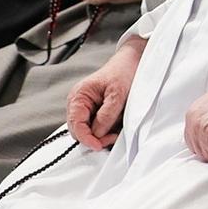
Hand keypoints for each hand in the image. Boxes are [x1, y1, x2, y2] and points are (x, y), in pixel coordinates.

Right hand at [67, 36, 145, 150]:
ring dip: (103, 133)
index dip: (86, 138)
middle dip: (96, 137)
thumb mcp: (118, 94)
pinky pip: (98, 126)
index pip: (75, 125)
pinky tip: (117, 123)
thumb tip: (97, 133)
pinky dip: (107, 128)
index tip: (99, 145)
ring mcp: (86, 108)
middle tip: (113, 137)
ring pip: (89, 130)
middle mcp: (78, 104)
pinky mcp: (96, 111)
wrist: (132, 63)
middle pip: (79, 130)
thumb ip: (106, 115)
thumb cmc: (123, 74)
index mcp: (78, 97)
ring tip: (118, 125)